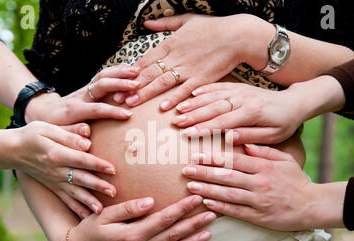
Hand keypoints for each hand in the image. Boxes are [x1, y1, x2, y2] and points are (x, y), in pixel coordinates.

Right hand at [12, 121, 115, 217]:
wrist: (12, 150)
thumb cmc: (32, 134)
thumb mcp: (47, 128)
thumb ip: (68, 135)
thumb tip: (87, 142)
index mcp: (56, 153)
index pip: (81, 159)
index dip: (97, 164)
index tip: (113, 169)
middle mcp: (55, 170)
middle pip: (80, 178)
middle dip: (98, 186)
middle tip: (114, 192)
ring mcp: (54, 181)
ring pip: (74, 192)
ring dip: (88, 201)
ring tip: (101, 210)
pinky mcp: (53, 187)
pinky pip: (65, 199)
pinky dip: (75, 208)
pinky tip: (86, 216)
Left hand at [25, 64, 139, 124]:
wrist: (42, 111)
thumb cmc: (52, 126)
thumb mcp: (58, 132)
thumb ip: (71, 133)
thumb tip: (87, 133)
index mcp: (74, 110)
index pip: (95, 109)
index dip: (111, 111)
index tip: (128, 115)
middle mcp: (81, 96)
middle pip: (100, 85)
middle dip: (119, 83)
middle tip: (136, 85)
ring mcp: (85, 89)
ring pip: (103, 76)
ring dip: (120, 72)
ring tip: (137, 71)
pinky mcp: (90, 87)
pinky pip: (104, 76)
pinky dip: (118, 70)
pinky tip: (131, 69)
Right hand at [66, 195, 216, 240]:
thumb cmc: (90, 230)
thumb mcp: (104, 215)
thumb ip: (128, 208)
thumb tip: (150, 201)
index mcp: (132, 234)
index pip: (164, 218)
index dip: (182, 208)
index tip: (196, 198)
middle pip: (172, 235)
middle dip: (193, 223)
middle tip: (211, 213)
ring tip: (208, 233)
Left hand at [114, 14, 273, 109]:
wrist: (237, 35)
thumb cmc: (213, 27)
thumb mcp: (187, 20)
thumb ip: (165, 23)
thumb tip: (146, 22)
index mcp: (170, 43)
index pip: (145, 59)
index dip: (129, 72)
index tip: (117, 81)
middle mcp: (176, 56)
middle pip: (148, 73)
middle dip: (130, 86)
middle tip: (116, 97)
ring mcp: (188, 68)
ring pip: (162, 82)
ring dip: (145, 94)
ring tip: (131, 104)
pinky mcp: (202, 78)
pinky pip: (185, 90)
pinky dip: (174, 99)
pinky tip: (163, 108)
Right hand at [174, 82, 305, 144]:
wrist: (295, 102)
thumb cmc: (284, 123)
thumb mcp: (273, 135)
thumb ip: (250, 136)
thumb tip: (228, 139)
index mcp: (252, 112)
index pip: (223, 122)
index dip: (204, 128)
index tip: (187, 134)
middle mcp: (244, 98)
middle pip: (214, 107)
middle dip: (193, 115)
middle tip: (176, 122)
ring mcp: (241, 90)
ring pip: (213, 96)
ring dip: (194, 102)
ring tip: (178, 108)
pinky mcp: (239, 87)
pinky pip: (219, 86)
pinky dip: (205, 89)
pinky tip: (192, 93)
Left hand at [181, 146, 344, 230]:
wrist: (312, 206)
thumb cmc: (296, 180)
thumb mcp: (285, 160)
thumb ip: (265, 151)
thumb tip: (245, 143)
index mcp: (265, 167)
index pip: (235, 160)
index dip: (214, 157)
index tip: (197, 154)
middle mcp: (260, 182)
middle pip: (227, 176)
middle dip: (204, 172)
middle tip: (186, 169)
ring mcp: (258, 200)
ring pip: (228, 194)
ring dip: (207, 189)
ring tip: (190, 186)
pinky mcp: (258, 216)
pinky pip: (235, 211)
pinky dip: (220, 207)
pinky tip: (206, 203)